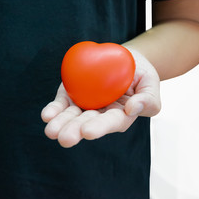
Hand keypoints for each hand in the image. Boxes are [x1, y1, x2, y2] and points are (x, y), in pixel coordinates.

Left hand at [41, 50, 160, 147]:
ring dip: (61, 123)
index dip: (100, 127)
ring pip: (71, 116)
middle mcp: (100, 114)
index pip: (111, 122)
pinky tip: (47, 115)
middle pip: (87, 123)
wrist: (124, 60)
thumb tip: (132, 109)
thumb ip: (148, 99)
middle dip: (75, 130)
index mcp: (120, 115)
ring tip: (51, 131)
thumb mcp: (151, 83)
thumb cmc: (140, 73)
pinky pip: (62, 103)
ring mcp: (85, 105)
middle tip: (65, 138)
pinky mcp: (72, 95)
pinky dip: (54, 109)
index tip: (88, 131)